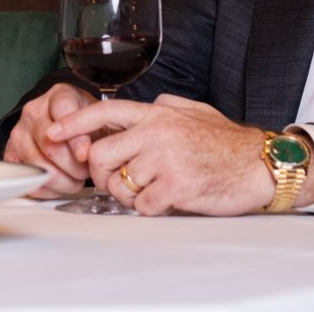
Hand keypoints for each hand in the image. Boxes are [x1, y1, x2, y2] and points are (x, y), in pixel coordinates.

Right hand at [2, 83, 95, 198]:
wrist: (67, 123)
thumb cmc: (85, 121)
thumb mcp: (99, 117)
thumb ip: (96, 130)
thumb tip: (85, 154)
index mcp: (59, 95)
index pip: (64, 113)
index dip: (75, 138)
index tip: (84, 155)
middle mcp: (34, 111)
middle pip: (50, 144)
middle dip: (72, 166)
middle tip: (85, 172)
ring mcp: (19, 132)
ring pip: (36, 164)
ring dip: (60, 180)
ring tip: (76, 181)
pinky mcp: (10, 153)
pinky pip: (25, 178)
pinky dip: (45, 188)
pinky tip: (60, 186)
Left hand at [46, 95, 293, 216]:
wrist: (260, 163)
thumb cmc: (231, 142)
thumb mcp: (197, 111)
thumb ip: (168, 107)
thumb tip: (150, 106)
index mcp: (160, 114)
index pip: (106, 113)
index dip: (74, 123)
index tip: (53, 133)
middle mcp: (158, 132)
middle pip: (101, 156)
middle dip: (105, 174)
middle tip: (126, 180)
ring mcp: (165, 158)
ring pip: (119, 186)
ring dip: (133, 196)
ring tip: (158, 189)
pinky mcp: (175, 186)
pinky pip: (142, 206)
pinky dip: (153, 208)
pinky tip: (173, 198)